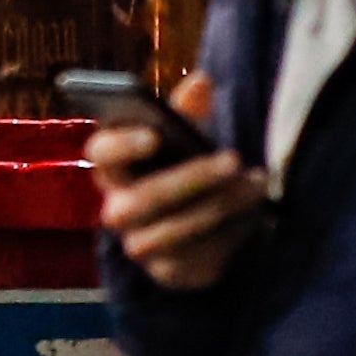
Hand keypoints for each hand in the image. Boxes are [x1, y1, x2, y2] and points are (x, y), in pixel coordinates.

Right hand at [91, 69, 269, 290]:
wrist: (204, 228)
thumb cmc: (189, 169)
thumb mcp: (188, 137)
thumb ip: (189, 111)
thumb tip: (202, 82)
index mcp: (114, 168)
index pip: (99, 154)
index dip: (121, 146)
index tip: (155, 135)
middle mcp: (117, 210)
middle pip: (136, 201)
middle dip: (188, 179)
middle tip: (233, 159)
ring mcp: (139, 245)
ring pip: (169, 232)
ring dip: (217, 206)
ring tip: (257, 183)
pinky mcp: (168, 272)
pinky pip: (195, 258)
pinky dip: (229, 235)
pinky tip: (254, 215)